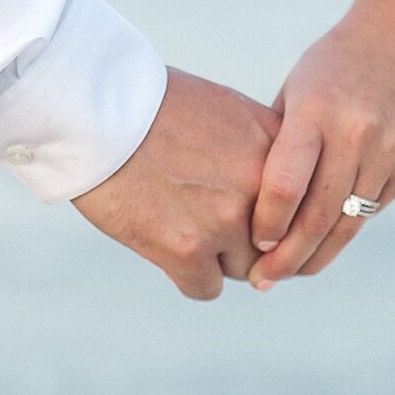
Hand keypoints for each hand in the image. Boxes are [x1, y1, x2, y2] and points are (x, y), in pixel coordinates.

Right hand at [74, 69, 278, 298]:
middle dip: (247, 240)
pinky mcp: (186, 249)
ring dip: (216, 257)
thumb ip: (263, 154)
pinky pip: (206, 288)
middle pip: (275, 243)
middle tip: (208, 219)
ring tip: (180, 223)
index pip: (300, 208)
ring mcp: (225, 219)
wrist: (94, 107)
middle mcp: (262, 186)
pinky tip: (164, 244)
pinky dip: (187, 275)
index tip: (255, 218)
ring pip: (242, 269)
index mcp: (279, 148)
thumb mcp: (228, 113)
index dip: (277, 218)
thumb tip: (284, 202)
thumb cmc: (155, 106)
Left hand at [248, 9, 394, 286]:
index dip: (267, 224)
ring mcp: (388, 153)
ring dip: (316, 255)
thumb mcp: (295, 95)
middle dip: (287, 256)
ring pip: (348, 224)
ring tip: (288, 273)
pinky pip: (369, 211)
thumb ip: (275, 148)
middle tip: (262, 280)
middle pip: (317, 216)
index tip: (251, 245)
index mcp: (316, 112)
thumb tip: (238, 210)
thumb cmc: (331, 70)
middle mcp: (356, 134)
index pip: (285, 185)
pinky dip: (343, 232)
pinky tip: (320, 246)